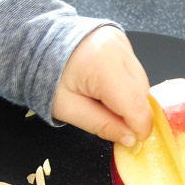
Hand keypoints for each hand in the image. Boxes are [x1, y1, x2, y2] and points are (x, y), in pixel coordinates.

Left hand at [53, 26, 151, 146]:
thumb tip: (130, 139)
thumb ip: (102, 125)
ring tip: (103, 100)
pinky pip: (135, 73)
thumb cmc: (49, 77)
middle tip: (110, 121)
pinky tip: (107, 88)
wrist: (41, 47)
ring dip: (130, 100)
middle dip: (132, 114)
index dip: (139, 127)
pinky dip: (126, 86)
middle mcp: (119, 49)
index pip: (135, 104)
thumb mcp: (69, 109)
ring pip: (142, 84)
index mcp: (102, 65)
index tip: (134, 141)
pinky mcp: (124, 42)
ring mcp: (123, 43)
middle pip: (142, 94)